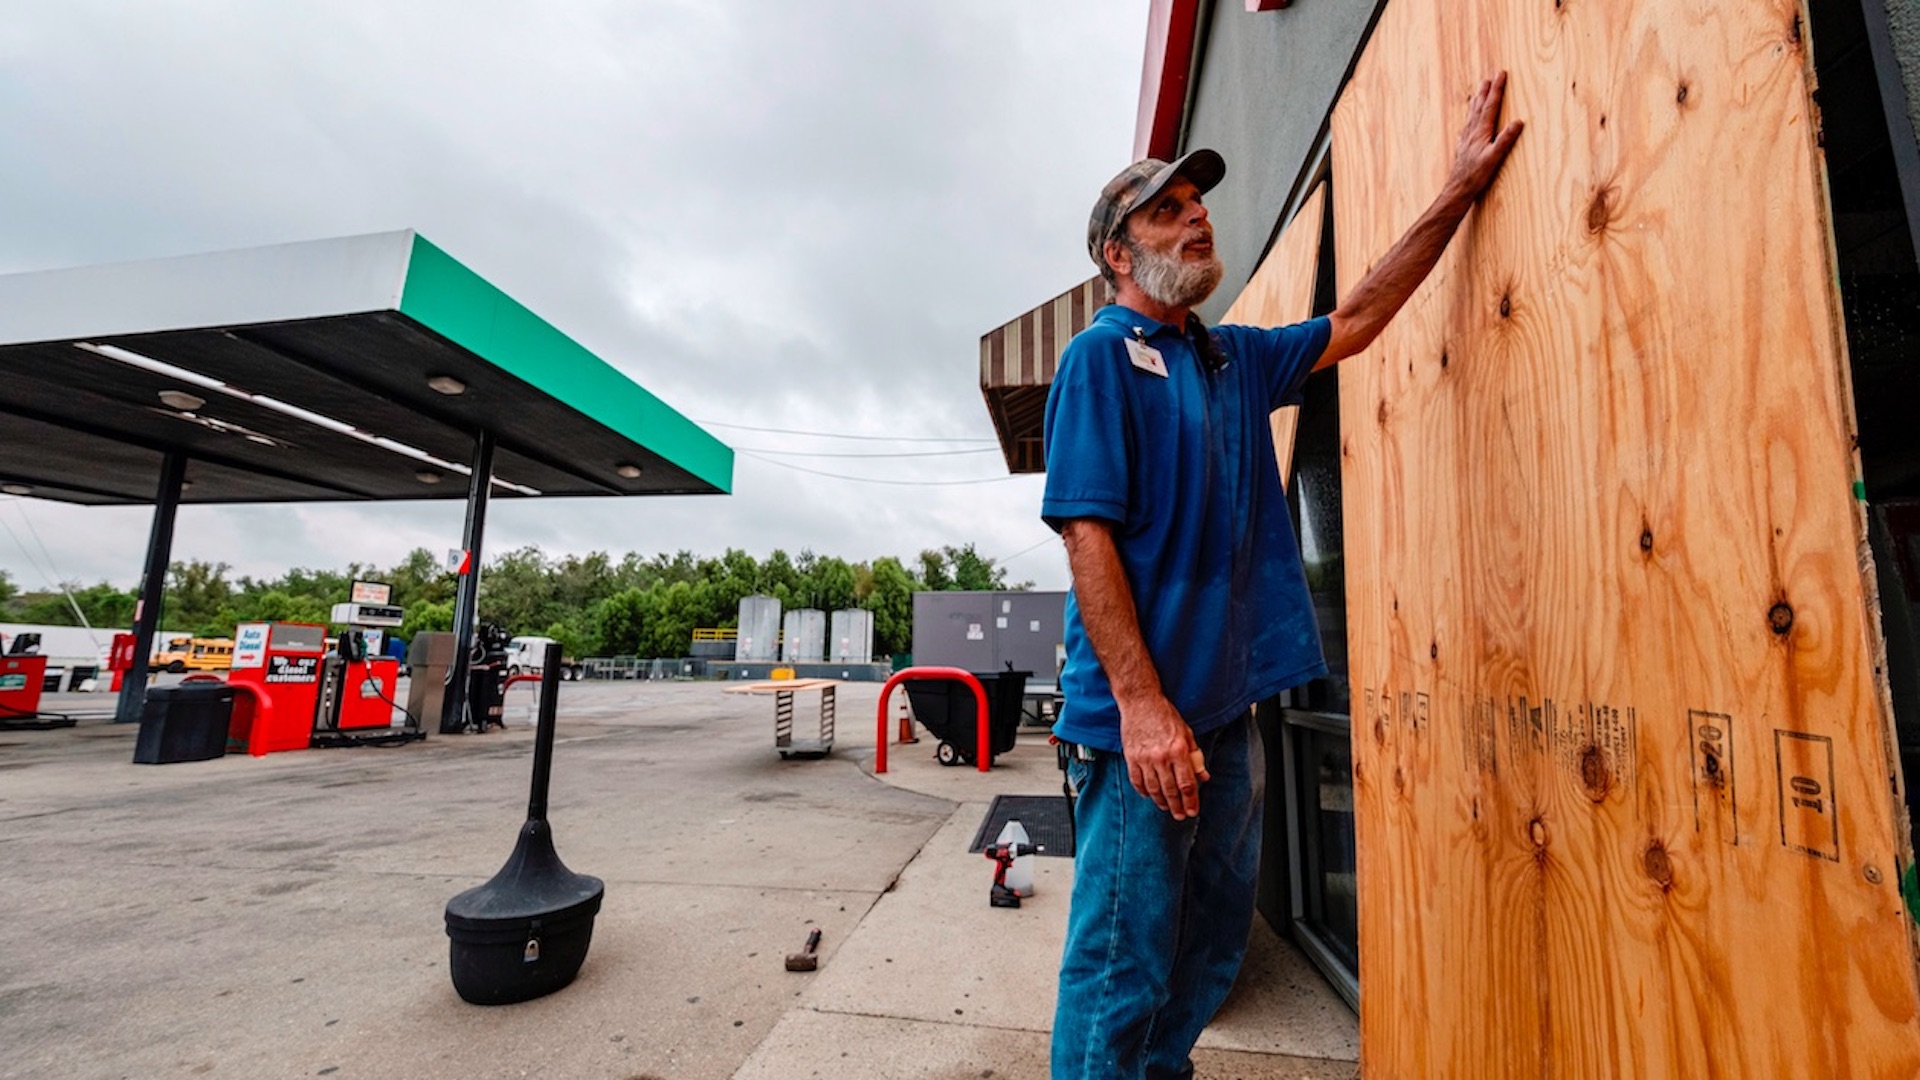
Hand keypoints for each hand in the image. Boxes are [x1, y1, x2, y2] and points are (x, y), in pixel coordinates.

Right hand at [1119, 695, 1210, 819]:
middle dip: (1177, 806)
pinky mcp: (1131, 757)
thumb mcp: (1187, 733)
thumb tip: (1203, 776)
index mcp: (1178, 750)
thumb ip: (1195, 756)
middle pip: (1171, 790)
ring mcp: (1144, 758)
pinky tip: (1148, 796)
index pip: (1187, 784)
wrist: (1141, 701)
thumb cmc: (1165, 715)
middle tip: (1181, 816)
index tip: (1193, 810)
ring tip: (1166, 808)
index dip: (1191, 801)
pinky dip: (1143, 791)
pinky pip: (1137, 780)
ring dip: (1161, 802)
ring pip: (1153, 789)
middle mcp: (1161, 757)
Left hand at [1448, 71, 1523, 201]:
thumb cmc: (1476, 175)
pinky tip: (1469, 120)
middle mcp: (1472, 132)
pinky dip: (1470, 118)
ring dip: (1477, 101)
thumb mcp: (1494, 158)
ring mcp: (1466, 139)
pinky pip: (1467, 126)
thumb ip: (1505, 139)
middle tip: (1489, 77)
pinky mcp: (1463, 147)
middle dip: (1486, 91)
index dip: (1496, 89)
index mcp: (1481, 132)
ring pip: (1472, 115)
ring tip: (1479, 91)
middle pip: (1480, 106)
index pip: (1491, 105)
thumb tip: (1518, 122)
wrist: (1458, 188)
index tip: (1500, 74)